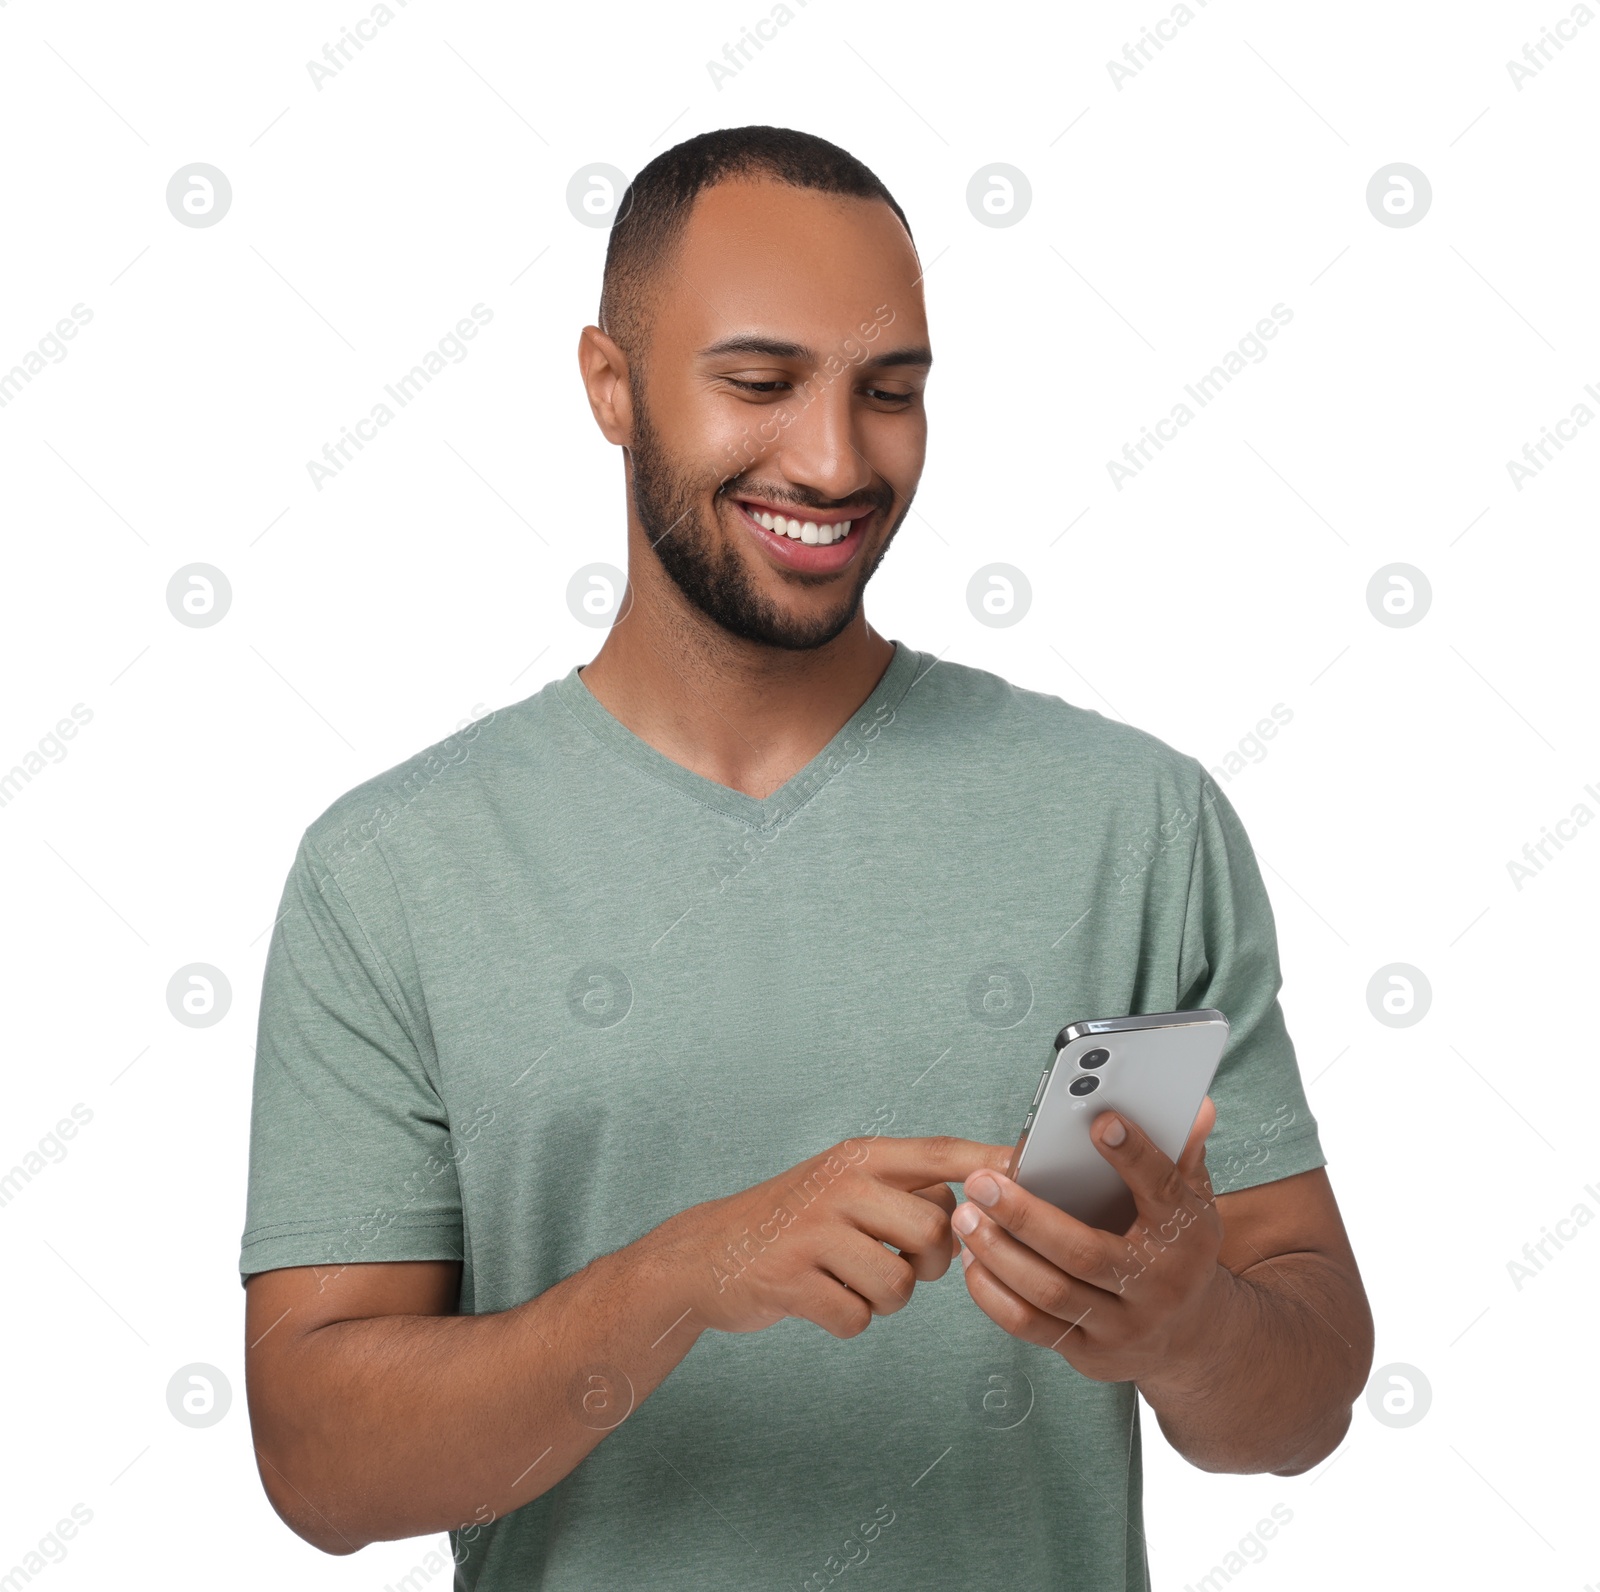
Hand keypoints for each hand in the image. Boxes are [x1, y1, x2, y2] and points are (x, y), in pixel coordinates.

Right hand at [663, 1136, 1013, 1338]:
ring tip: (851, 1280)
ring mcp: (813, 1231)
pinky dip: (848, 1320)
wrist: (708, 1253)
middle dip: (929, 1261)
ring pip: (900, 1283)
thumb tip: (984, 1193)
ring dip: (885, 1297)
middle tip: (896, 1259)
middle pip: (934, 1230)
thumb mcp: (844, 1185)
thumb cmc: (793, 1223)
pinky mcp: (791, 1278)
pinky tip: (822, 1299)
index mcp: (859, 1157)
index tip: (1032, 1166)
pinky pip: (858, 1317)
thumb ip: (905, 1185)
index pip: (939, 1154)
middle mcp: (839, 1185)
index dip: (989, 1162)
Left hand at [953, 1098, 1234, 1388]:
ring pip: (1049, 1293)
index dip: (1133, 1154)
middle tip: (981, 1182)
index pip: (1161, 1189)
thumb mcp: (1192, 1200)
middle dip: (1025, 1215)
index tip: (1099, 1121)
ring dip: (997, 1253)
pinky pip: (1030, 1327)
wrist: (1192, 1336)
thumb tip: (1198, 1104)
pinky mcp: (1089, 1354)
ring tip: (965, 1216)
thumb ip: (1182, 1151)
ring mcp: (1122, 1327)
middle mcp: (1156, 1287)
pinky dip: (993, 1293)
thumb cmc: (1177, 1250)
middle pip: (1084, 1252)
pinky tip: (972, 1259)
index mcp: (1185, 1237)